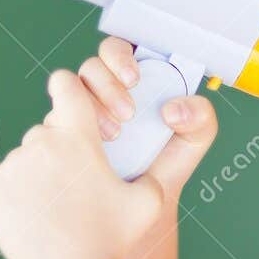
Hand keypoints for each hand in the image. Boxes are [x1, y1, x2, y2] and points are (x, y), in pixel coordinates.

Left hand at [0, 40, 219, 258]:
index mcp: (77, 136)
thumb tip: (152, 158)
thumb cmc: (114, 239)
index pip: (67, 85)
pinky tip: (38, 215)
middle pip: (48, 130)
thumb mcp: (149, 201)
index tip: (77, 106)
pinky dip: (19, 193)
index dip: (72, 91)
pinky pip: (7, 180)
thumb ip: (150, 170)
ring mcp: (13, 166)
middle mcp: (40, 143)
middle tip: (76, 181)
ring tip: (57, 205)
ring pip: (26, 157)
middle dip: (61, 148)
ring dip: (39, 171)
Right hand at [75, 37, 218, 211]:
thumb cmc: (165, 167)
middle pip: (93, 65)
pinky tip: (90, 143)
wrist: (136, 206)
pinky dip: (70, 122)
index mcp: (135, 81)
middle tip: (128, 113)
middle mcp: (104, 91)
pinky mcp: (63, 129)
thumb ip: (201, 118)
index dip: (121, 56)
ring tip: (114, 135)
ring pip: (72, 87)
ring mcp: (81, 110)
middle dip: (107, 84)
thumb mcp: (193, 141)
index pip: (120, 51)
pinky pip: (57, 115)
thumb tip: (173, 110)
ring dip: (92, 105)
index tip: (133, 78)